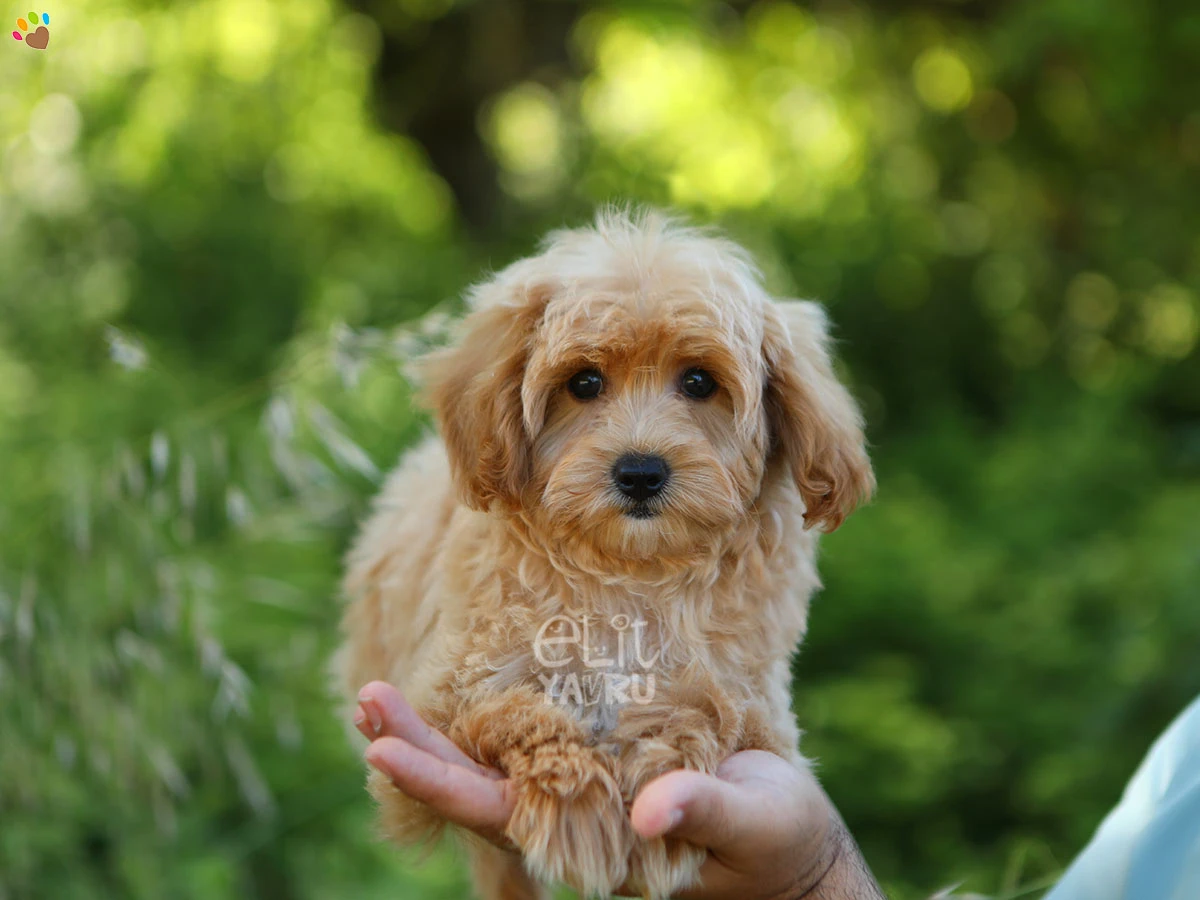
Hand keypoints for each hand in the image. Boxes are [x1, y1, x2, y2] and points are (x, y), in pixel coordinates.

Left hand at [355, 681, 883, 898]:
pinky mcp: (593, 758)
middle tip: (365, 699)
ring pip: (485, 763)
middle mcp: (565, 814)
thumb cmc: (770, 841)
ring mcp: (573, 786)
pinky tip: (455, 687)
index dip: (436, 782)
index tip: (382, 750)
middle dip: (412, 748)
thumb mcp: (749, 824)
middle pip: (470, 784)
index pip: (493, 812)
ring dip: (431, 730)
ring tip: (376, 694)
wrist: (782, 843)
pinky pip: (522, 738)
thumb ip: (702, 813)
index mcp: (585, 839)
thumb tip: (650, 812)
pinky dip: (480, 714)